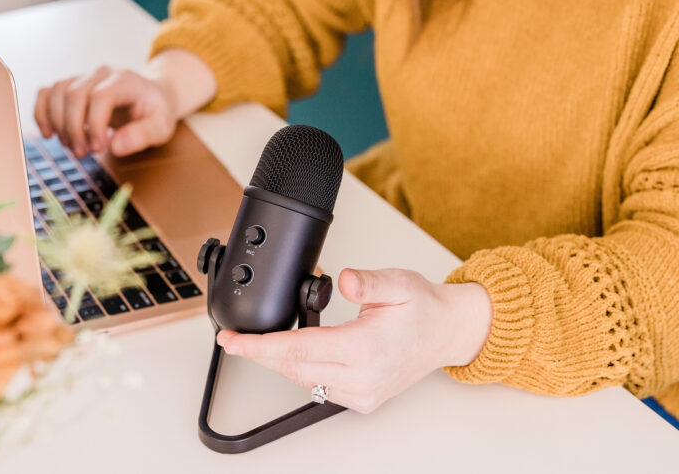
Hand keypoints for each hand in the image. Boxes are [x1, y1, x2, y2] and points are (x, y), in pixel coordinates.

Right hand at [33, 48, 216, 156]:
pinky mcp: (72, 86)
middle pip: (74, 94)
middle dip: (74, 128)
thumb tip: (115, 146)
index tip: (97, 148)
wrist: (152, 96)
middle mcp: (102, 74)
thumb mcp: (161, 127)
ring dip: (58, 123)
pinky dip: (42, 113)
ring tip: (72, 147)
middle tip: (83, 153)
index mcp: (126, 81)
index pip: (100, 97)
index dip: (94, 124)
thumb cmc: (156, 112)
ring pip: (57, 92)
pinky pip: (48, 92)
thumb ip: (142, 135)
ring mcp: (84, 77)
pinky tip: (50, 134)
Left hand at [216, 268, 492, 413]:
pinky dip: (301, 371)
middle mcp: (363, 378)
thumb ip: (368, 281)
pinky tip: (294, 354)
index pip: (298, 349)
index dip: (259, 345)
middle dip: (260, 353)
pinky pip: (319, 388)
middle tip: (234, 339)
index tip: (231, 340)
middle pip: (293, 368)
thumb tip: (344, 279)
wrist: (447, 333)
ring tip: (259, 343)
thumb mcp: (398, 283)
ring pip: (304, 381)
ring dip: (279, 362)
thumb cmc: (424, 308)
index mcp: (366, 349)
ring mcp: (362, 393)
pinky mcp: (363, 400)